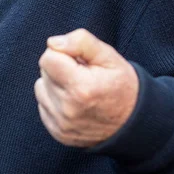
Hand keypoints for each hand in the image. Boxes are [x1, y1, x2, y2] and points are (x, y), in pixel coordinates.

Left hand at [34, 29, 138, 147]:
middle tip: (82, 75)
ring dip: (54, 85)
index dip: (63, 53)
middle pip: (44, 73)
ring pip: (41, 89)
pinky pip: (43, 106)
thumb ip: (81, 42)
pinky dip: (54, 101)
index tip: (78, 60)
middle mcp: (67, 109)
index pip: (48, 58)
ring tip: (77, 88)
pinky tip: (73, 103)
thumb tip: (53, 42)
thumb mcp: (109, 56)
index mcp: (81, 88)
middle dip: (60, 68)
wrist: (133, 122)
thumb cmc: (121, 85)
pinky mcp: (57, 132)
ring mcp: (61, 124)